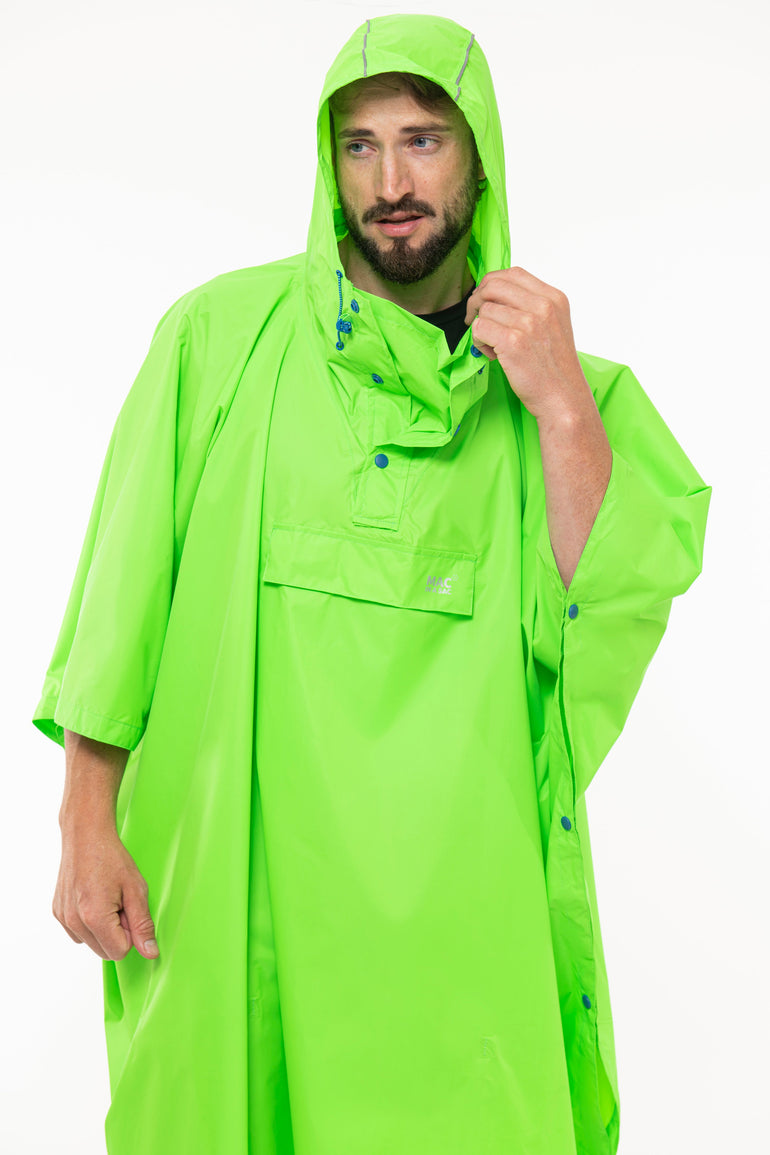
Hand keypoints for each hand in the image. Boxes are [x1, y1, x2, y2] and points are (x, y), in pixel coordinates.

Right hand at [53, 826, 158, 961]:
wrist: (85, 836)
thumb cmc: (111, 858)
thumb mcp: (136, 889)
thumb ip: (143, 925)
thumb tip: (150, 953)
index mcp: (95, 917)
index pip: (119, 952)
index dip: (131, 934)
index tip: (130, 911)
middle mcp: (74, 921)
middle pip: (104, 952)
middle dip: (117, 933)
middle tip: (120, 904)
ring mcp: (63, 918)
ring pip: (91, 943)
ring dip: (103, 928)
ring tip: (107, 899)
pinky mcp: (58, 912)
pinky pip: (79, 933)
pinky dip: (89, 923)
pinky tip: (94, 899)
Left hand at [465, 267, 591, 422]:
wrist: (563, 398)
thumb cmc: (554, 368)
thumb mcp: (554, 325)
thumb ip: (531, 306)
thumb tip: (494, 295)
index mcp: (554, 298)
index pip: (513, 273)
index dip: (491, 284)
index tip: (485, 300)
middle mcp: (543, 306)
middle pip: (494, 284)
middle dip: (477, 300)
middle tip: (474, 318)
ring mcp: (528, 323)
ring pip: (484, 309)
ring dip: (479, 327)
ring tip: (492, 346)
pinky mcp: (513, 342)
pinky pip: (479, 328)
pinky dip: (478, 342)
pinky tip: (491, 354)